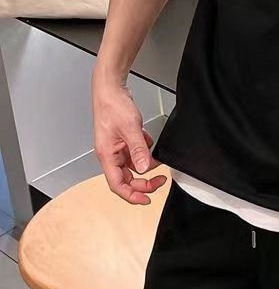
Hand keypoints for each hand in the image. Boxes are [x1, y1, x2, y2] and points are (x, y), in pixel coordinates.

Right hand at [91, 76, 166, 203]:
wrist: (110, 90)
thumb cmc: (112, 106)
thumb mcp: (130, 128)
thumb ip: (138, 148)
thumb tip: (144, 167)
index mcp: (107, 155)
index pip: (117, 184)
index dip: (131, 195)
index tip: (146, 199)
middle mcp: (110, 154)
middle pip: (126, 178)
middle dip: (143, 182)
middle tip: (161, 180)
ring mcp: (116, 148)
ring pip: (132, 165)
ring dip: (145, 165)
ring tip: (158, 161)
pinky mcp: (123, 140)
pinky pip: (135, 152)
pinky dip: (144, 151)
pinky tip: (149, 143)